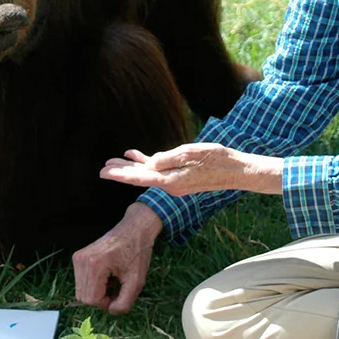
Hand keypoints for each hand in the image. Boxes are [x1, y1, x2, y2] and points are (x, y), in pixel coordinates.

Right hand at [73, 202, 161, 313]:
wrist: (134, 229)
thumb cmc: (137, 252)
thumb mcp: (137, 281)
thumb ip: (124, 303)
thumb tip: (111, 311)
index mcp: (94, 265)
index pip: (92, 300)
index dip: (107, 303)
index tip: (120, 293)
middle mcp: (81, 260)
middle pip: (83, 297)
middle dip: (101, 299)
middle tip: (117, 288)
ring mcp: (78, 258)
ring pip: (81, 291)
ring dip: (97, 292)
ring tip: (113, 281)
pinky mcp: (78, 257)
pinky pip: (82, 282)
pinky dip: (94, 285)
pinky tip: (107, 276)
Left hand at [100, 144, 282, 195]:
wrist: (236, 170)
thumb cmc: (216, 160)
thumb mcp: (192, 154)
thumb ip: (169, 159)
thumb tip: (150, 163)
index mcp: (171, 181)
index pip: (140, 177)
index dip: (120, 174)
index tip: (104, 172)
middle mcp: (170, 184)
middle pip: (139, 177)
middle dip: (120, 172)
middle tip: (101, 168)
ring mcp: (175, 181)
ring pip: (146, 173)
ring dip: (130, 166)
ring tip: (113, 161)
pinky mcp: (180, 175)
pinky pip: (159, 168)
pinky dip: (146, 161)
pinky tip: (135, 154)